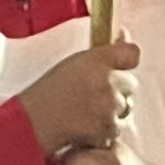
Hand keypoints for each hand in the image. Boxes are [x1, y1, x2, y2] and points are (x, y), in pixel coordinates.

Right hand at [14, 40, 139, 160]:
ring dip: (112, 111)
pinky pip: (118, 128)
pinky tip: (86, 126)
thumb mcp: (71, 64)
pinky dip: (106, 130)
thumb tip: (125, 34)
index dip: (127, 59)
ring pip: (125, 107)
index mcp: (96, 60)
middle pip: (130, 83)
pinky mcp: (108, 128)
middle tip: (93, 96)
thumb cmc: (46, 93)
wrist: (33, 124)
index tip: (121, 63)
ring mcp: (110, 106)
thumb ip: (100, 55)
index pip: (132, 53)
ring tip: (86, 113)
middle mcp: (107, 81)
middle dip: (118, 90)